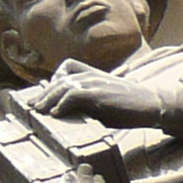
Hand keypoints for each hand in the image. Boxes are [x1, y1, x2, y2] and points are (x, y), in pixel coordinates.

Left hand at [20, 65, 182, 135]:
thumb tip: (67, 112)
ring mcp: (93, 82)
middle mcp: (90, 74)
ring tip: (37, 111)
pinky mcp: (97, 93)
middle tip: (30, 106)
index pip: (66, 68)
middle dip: (44, 93)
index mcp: (92, 73)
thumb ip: (86, 100)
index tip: (44, 95)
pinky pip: (73, 95)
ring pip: (62, 87)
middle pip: (59, 80)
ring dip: (48, 99)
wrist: (151, 104)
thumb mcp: (103, 99)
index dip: (53, 80)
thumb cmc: (128, 106)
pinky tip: (55, 114)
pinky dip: (62, 104)